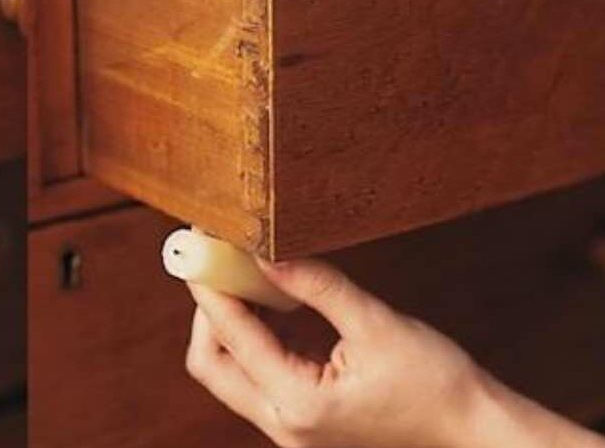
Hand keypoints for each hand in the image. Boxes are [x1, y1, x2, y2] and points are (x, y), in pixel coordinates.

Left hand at [185, 258, 604, 447]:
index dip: (211, 286)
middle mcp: (284, 425)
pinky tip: (274, 305)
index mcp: (299, 404)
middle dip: (208, 311)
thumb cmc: (437, 383)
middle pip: (210, 364)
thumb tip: (266, 253)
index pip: (230, 337)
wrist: (474, 430)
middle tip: (219, 263)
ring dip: (230, 324)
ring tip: (245, 276)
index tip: (200, 247)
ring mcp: (290, 430)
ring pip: (229, 373)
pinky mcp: (301, 423)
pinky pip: (257, 379)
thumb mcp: (376, 323)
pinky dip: (255, 341)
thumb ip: (317, 286)